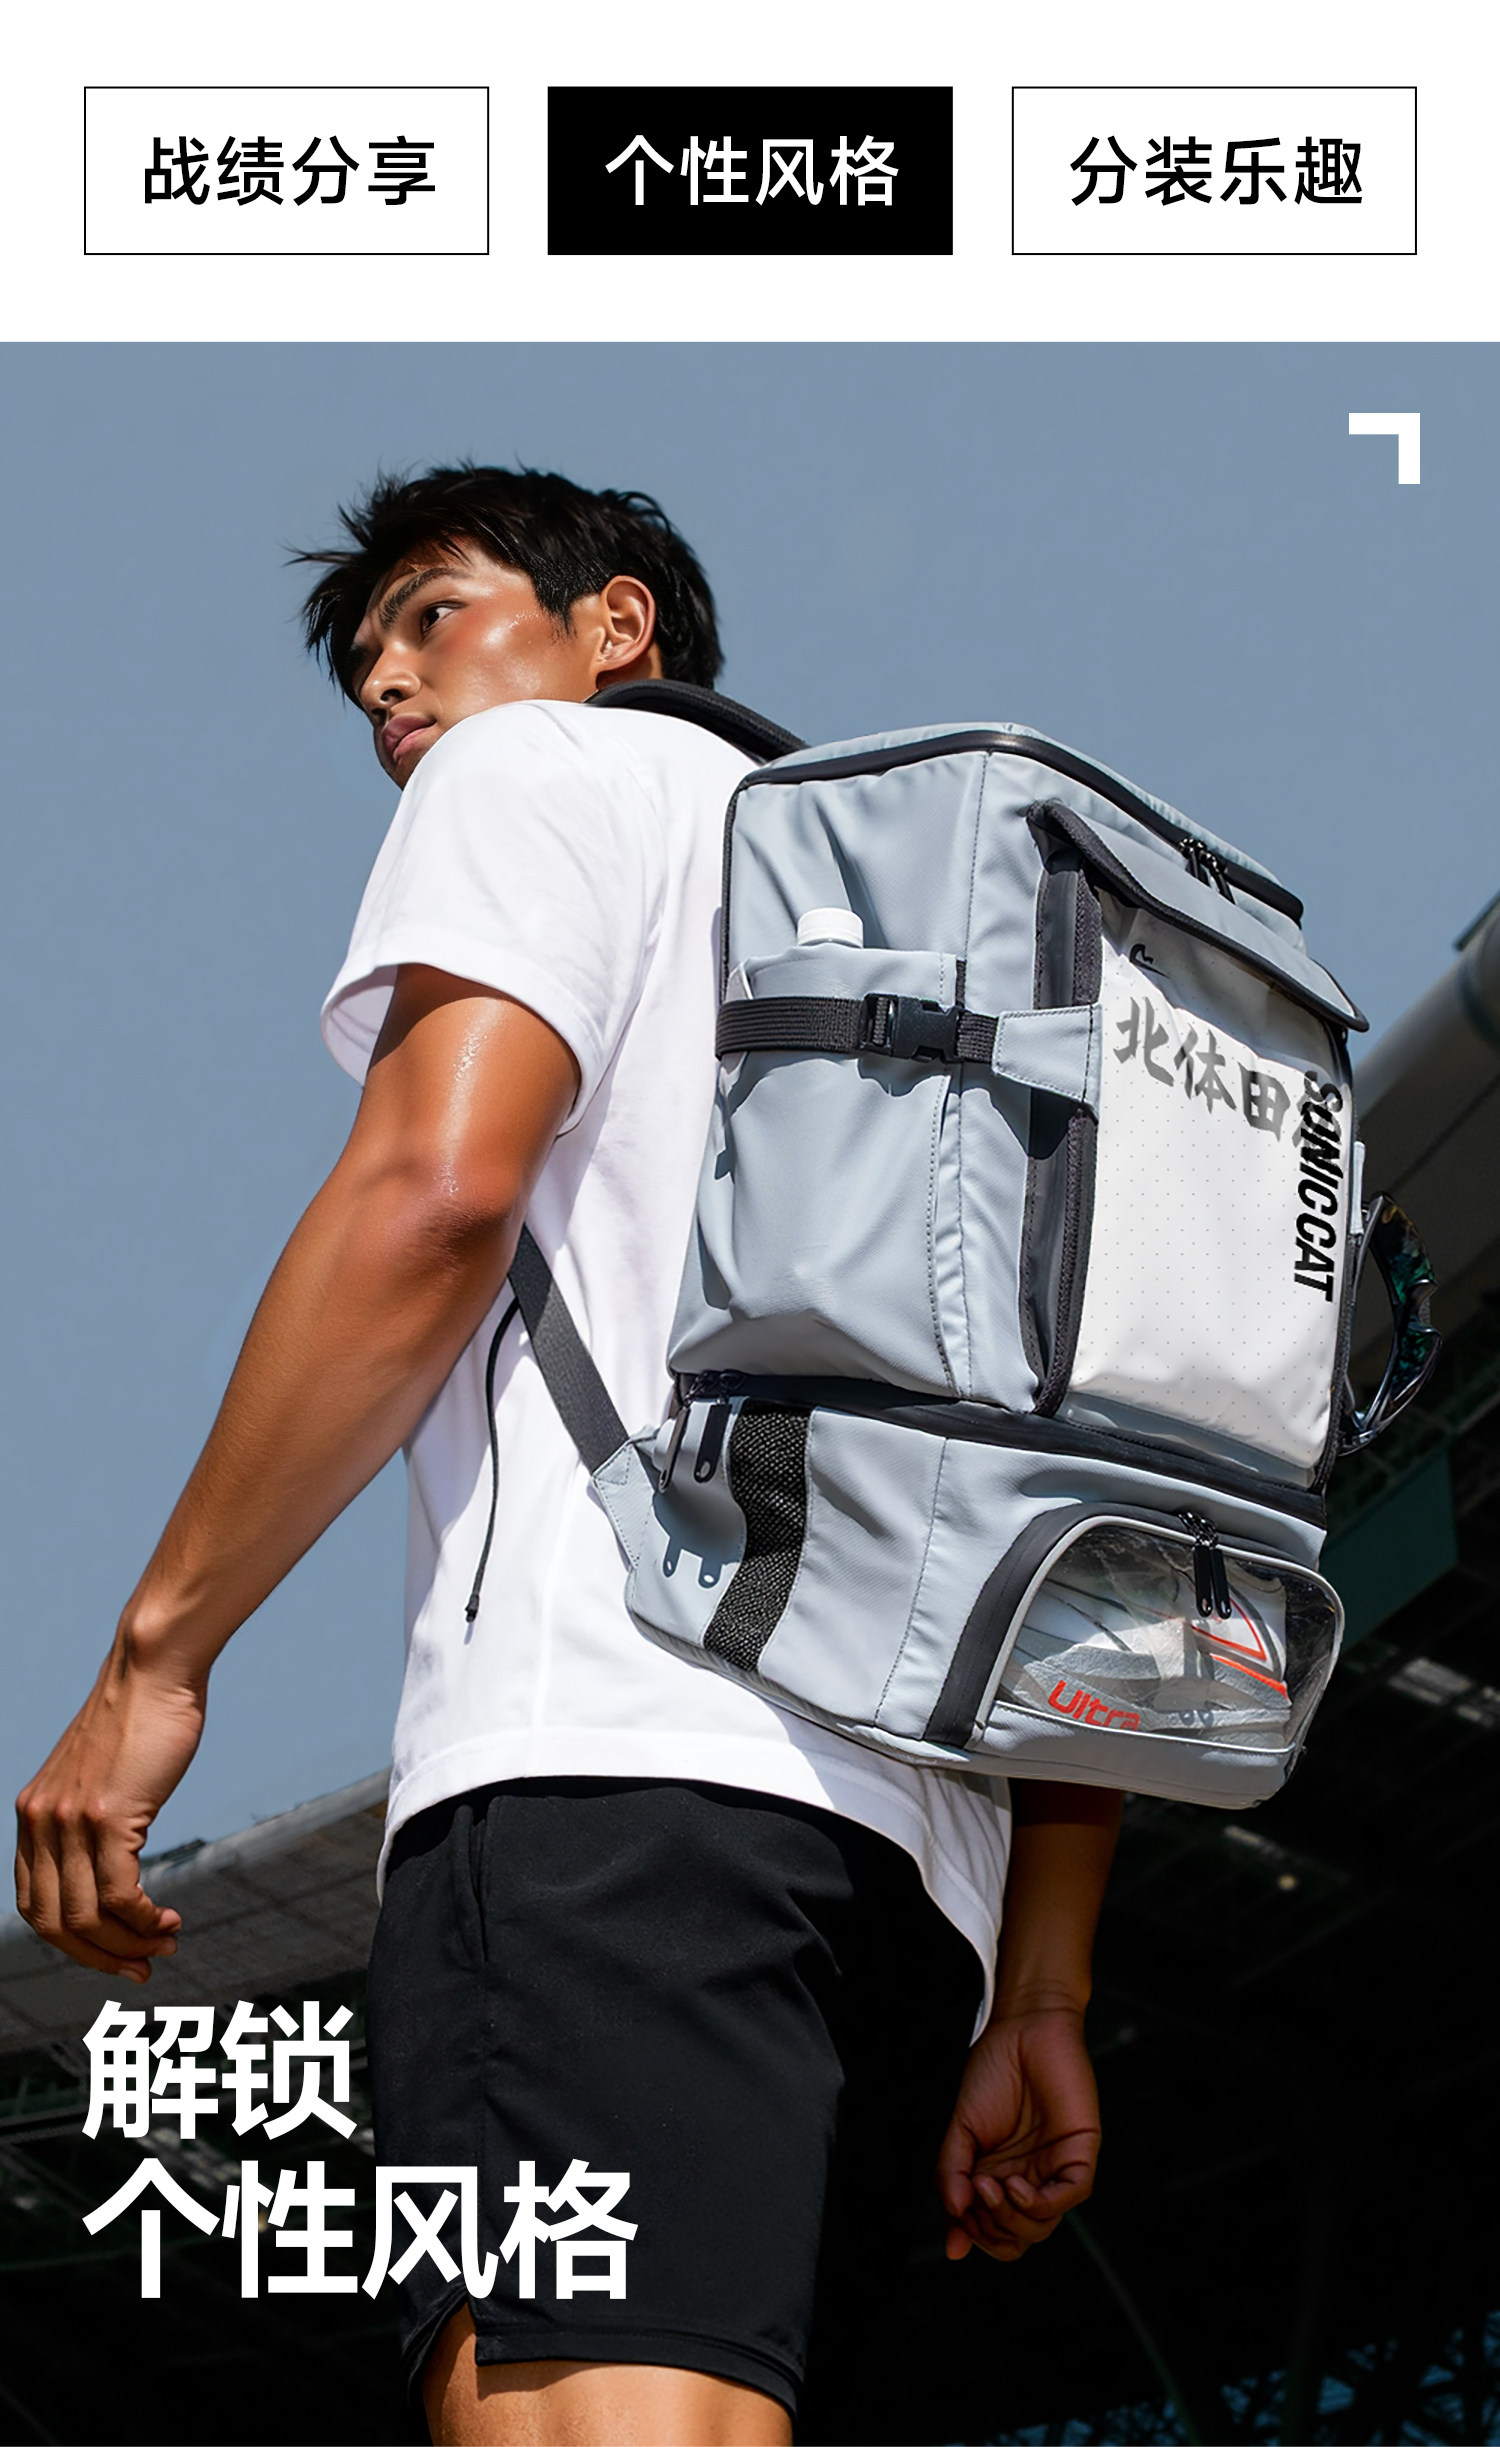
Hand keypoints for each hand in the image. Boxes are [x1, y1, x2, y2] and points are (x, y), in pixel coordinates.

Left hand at [14, 1640, 203, 1981]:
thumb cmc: (140, 1717)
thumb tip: (110, 1863)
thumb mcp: (98, 1774)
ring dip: (129, 1944)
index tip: (115, 1952)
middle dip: (99, 1957)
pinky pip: (120, 1895)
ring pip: (86, 1917)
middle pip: (53, 1923)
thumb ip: (90, 1816)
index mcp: (33, 1814)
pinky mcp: (108, 1816)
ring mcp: (71, 1820)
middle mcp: (41, 1821)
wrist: (153, 1667)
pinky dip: (145, 1921)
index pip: (34, 1907)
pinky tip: (170, 1919)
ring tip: (167, 1941)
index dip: (73, 1943)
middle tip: (142, 1966)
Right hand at [936, 2004, 1100, 2261]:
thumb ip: (952, 2175)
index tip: (956, 2217)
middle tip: (974, 2190)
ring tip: (990, 2184)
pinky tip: (1016, 2186)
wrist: (1020, 2027)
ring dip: (1011, 2217)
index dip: (974, 2234)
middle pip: (1016, 2236)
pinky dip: (1041, 2204)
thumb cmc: (990, 2071)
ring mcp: (1054, 2169)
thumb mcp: (958, 2128)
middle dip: (990, 2226)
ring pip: (1042, 2225)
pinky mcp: (1079, 2154)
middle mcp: (1028, 2179)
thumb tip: (954, 2231)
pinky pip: (1070, 2195)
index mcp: (998, 2176)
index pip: (992, 2231)